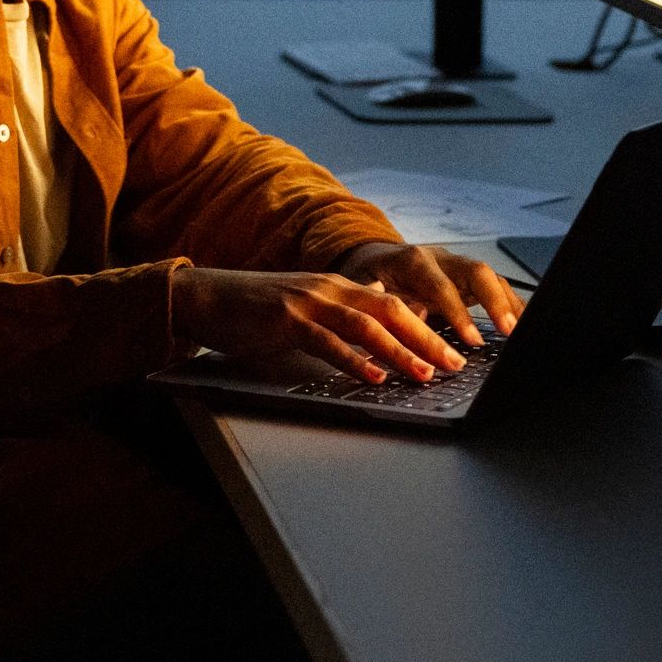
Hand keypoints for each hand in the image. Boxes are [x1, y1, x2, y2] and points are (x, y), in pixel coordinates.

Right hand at [172, 265, 466, 383]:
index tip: (452, 348)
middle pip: (390, 310)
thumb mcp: (306, 302)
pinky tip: (373, 377)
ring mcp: (308, 302)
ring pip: (365, 325)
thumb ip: (340, 307)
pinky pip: (327, 342)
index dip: (426, 325)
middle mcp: (328, 288)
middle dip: (426, 338)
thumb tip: (375, 308)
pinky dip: (354, 361)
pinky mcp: (285, 320)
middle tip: (454, 364)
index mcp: (337, 284)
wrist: (207, 296)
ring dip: (400, 351)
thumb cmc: (255, 306)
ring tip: (424, 373)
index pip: (393, 303)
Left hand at [330, 241, 525, 349]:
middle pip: (477, 271)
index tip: (472, 339)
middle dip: (495, 302)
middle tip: (508, 331)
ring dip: (508, 304)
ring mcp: (457, 266)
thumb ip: (386, 301)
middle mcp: (441, 258)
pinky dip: (509, 304)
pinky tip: (521, 324)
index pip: (442, 285)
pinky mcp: (467, 279)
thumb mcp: (364, 288)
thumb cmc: (368, 277)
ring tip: (521, 332)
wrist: (372, 258)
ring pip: (491, 277)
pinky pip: (494, 287)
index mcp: (413, 260)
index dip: (459, 313)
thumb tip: (415, 316)